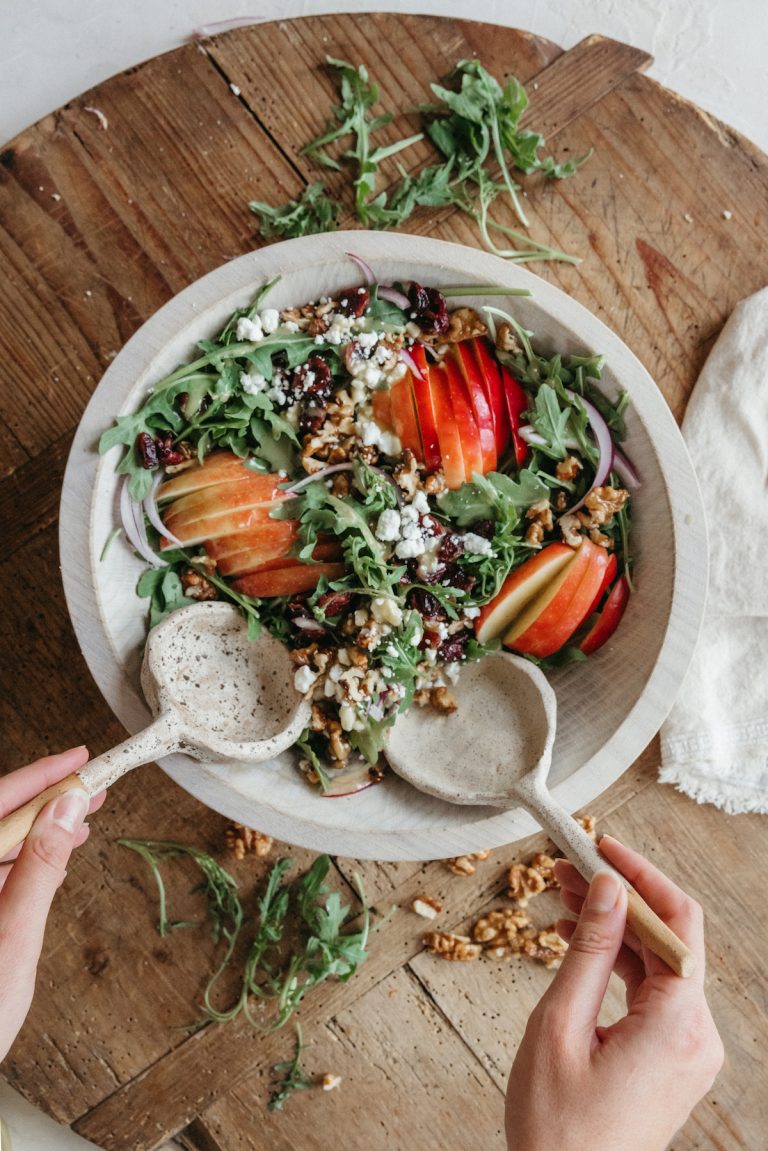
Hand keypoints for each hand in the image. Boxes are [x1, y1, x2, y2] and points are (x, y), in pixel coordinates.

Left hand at [0, 747, 104, 1061]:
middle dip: (45, 798)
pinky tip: (51, 859)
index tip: (77, 758)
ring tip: (80, 817)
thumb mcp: (14, 937)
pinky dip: (26, 858)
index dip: (40, 775)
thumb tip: (65, 809)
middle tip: (90, 783)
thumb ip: (40, 867)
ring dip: (38, 827)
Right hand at [505, 836, 723, 1150]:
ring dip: (615, 927)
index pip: (677, 923)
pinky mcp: (672, 1060)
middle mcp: (697, 1036)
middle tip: (568, 869)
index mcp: (678, 1026)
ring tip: (565, 899)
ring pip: (658, 963)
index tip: (602, 847)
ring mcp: (688, 1050)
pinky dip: (618, 962)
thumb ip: (590, 950)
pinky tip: (577, 943)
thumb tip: (610, 888)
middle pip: (668, 939)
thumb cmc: (558, 1132)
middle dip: (619, 897)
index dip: (641, 875)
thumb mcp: (559, 1026)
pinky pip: (653, 993)